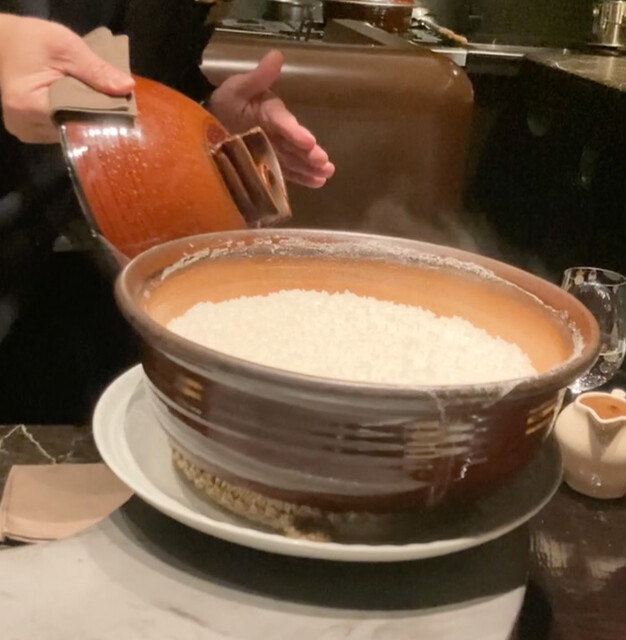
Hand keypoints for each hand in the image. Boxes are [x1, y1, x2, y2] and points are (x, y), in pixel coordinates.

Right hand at [0, 15, 133, 143]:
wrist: (3, 42)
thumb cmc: (31, 40)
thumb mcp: (66, 46)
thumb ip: (96, 69)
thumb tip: (127, 87)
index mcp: (28, 105)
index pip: (75, 120)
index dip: (100, 114)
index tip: (121, 107)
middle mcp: (24, 125)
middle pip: (73, 129)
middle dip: (94, 116)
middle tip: (113, 103)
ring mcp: (27, 132)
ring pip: (69, 132)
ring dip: (84, 119)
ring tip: (95, 103)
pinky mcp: (31, 132)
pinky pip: (61, 130)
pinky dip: (73, 119)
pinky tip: (80, 107)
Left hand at [208, 50, 333, 188]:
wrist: (212, 122)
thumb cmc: (227, 102)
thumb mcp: (238, 87)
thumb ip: (258, 77)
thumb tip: (276, 55)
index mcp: (270, 112)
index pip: (283, 122)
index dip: (295, 132)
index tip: (308, 141)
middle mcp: (277, 131)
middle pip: (295, 144)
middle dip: (309, 154)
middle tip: (324, 162)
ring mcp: (276, 148)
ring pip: (295, 159)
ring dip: (311, 167)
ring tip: (326, 175)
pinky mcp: (272, 163)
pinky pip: (288, 171)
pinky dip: (302, 178)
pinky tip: (317, 183)